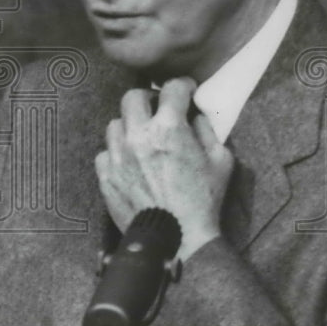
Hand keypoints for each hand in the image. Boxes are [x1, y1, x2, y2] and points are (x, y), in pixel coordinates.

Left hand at [95, 78, 234, 260]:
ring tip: (143, 136)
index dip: (183, 86)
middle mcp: (139, 136)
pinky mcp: (106, 176)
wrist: (176, 239)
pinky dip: (118, 152)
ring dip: (131, 125)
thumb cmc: (204, 199)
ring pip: (115, 124)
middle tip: (160, 109)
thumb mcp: (221, 159)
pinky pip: (105, 152)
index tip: (187, 91)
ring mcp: (118, 156)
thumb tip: (195, 115)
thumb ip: (207, 130)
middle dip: (149, 98)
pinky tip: (131, 160)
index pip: (172, 88)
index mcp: (170, 128)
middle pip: (133, 97)